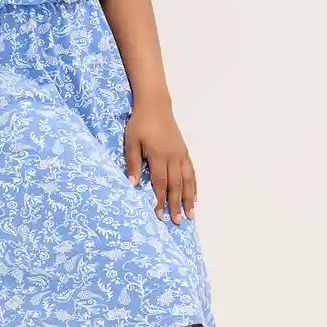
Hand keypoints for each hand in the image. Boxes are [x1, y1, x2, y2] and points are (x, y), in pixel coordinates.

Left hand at [123, 102, 196, 224]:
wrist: (155, 105)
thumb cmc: (140, 123)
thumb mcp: (131, 141)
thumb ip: (133, 163)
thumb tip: (133, 185)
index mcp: (158, 155)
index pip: (159, 183)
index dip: (160, 200)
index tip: (159, 215)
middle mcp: (173, 157)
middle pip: (176, 185)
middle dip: (176, 204)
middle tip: (178, 222)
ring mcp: (180, 154)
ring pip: (187, 180)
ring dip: (189, 198)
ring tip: (191, 214)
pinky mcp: (184, 151)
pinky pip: (191, 172)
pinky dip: (194, 185)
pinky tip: (195, 196)